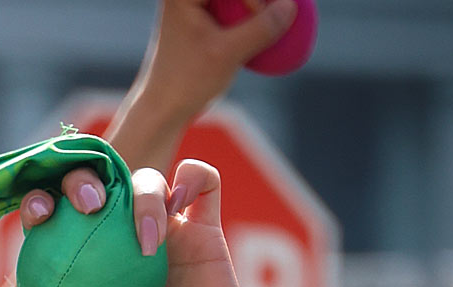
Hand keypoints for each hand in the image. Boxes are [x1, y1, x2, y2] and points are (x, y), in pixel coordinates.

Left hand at [21, 158, 258, 286]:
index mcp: (84, 263)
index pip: (54, 218)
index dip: (40, 201)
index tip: (41, 216)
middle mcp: (119, 239)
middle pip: (96, 183)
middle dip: (83, 176)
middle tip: (89, 205)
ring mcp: (162, 230)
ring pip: (146, 180)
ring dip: (143, 195)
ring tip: (149, 242)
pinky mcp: (204, 229)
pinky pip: (203, 184)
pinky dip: (193, 177)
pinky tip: (181, 201)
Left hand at [121, 0, 302, 151]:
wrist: (161, 109)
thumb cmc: (187, 82)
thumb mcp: (228, 55)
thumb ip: (260, 29)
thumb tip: (291, 7)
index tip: (268, 13)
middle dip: (258, 3)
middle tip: (281, 10)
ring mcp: (192, 3)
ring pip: (233, 2)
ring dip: (255, 7)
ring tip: (276, 17)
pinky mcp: (200, 15)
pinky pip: (231, 7)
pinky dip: (249, 12)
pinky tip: (266, 23)